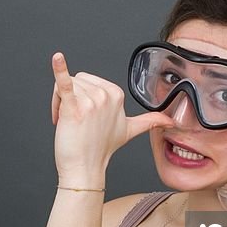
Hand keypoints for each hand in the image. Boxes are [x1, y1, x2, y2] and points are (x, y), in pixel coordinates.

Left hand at [50, 52, 174, 182]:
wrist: (85, 168)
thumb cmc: (101, 148)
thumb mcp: (130, 129)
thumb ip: (150, 121)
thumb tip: (169, 121)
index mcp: (116, 94)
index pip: (87, 79)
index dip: (80, 96)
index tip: (83, 116)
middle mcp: (105, 95)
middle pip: (76, 81)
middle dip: (69, 98)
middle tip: (74, 121)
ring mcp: (91, 101)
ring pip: (65, 86)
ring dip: (59, 103)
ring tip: (67, 121)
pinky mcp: (74, 107)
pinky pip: (65, 84)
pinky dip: (59, 70)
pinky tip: (57, 59)